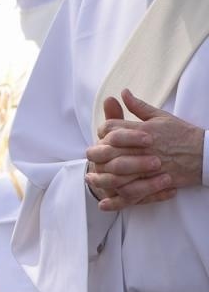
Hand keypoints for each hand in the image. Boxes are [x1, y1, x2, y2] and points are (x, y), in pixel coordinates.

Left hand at [86, 90, 201, 210]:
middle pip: (107, 151)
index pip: (110, 129)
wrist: (206, 154)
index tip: (103, 137)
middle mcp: (142, 148)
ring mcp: (148, 167)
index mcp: (142, 130)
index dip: (103, 132)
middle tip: (93, 158)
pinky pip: (131, 192)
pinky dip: (117, 197)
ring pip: (115, 174)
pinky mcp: (155, 183)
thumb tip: (123, 93)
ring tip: (93, 179)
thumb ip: (139, 106)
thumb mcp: (161, 116)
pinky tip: (107, 198)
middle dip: (96, 154)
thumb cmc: (183, 134)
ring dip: (101, 178)